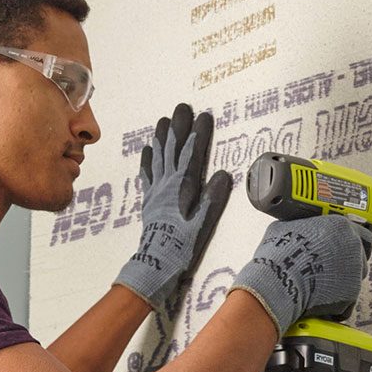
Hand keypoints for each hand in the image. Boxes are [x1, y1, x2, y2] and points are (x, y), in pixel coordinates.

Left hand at [114, 103, 231, 309]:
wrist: (155, 264)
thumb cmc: (181, 246)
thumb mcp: (203, 225)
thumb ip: (212, 199)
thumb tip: (224, 174)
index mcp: (182, 187)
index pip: (192, 153)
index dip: (199, 134)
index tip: (204, 115)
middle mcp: (167, 184)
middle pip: (173, 149)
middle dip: (179, 127)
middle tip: (182, 106)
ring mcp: (156, 190)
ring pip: (159, 157)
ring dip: (162, 137)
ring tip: (164, 120)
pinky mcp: (149, 199)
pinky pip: (148, 173)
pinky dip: (148, 159)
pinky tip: (148, 149)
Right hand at [228, 215, 371, 336]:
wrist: (279, 280)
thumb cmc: (280, 254)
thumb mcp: (285, 227)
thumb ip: (301, 227)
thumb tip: (295, 229)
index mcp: (341, 226)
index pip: (362, 234)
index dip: (353, 243)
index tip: (346, 249)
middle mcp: (353, 247)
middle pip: (360, 257)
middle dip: (348, 264)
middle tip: (332, 269)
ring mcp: (355, 271)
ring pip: (355, 279)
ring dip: (343, 282)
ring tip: (322, 286)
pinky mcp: (351, 294)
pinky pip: (347, 299)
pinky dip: (336, 301)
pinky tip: (320, 299)